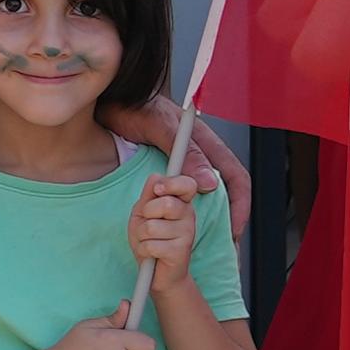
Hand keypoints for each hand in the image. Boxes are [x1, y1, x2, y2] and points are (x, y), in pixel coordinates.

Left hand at [103, 103, 253, 241]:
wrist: (110, 102)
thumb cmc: (134, 107)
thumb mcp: (159, 128)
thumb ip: (186, 153)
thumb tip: (210, 184)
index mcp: (205, 144)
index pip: (235, 177)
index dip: (240, 205)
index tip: (234, 230)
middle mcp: (199, 157)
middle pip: (225, 194)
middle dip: (227, 220)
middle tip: (224, 247)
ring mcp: (183, 167)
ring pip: (202, 200)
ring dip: (201, 221)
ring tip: (200, 242)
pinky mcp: (166, 175)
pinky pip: (180, 201)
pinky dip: (179, 219)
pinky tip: (174, 232)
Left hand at [130, 174, 198, 286]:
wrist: (157, 273)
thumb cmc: (150, 239)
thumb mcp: (143, 213)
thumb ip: (148, 195)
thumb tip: (156, 177)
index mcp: (181, 202)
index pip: (187, 184)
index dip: (172, 183)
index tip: (158, 190)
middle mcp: (189, 216)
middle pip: (166, 204)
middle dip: (147, 214)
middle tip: (147, 224)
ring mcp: (187, 234)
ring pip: (153, 226)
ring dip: (142, 236)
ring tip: (149, 241)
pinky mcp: (180, 252)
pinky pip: (151, 245)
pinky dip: (143, 250)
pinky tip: (151, 254)